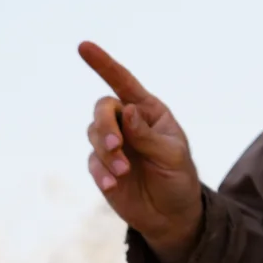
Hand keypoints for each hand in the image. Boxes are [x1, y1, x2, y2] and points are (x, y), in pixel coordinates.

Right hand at [79, 41, 204, 262]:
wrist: (171, 215)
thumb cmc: (178, 178)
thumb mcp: (171, 155)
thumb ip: (148, 135)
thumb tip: (128, 111)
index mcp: (148, 111)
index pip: (123, 82)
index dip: (103, 64)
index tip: (84, 47)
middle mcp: (127, 123)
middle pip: (103, 109)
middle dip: (106, 125)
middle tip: (117, 146)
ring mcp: (113, 145)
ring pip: (94, 134)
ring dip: (107, 152)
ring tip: (124, 172)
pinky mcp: (102, 168)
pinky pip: (93, 162)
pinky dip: (102, 171)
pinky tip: (114, 184)